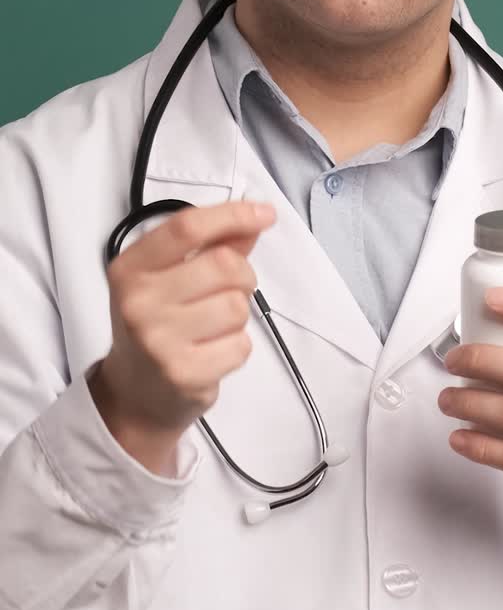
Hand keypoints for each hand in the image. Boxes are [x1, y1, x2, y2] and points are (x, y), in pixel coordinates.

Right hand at [90, 200, 275, 470]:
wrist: (134, 395)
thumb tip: (256, 218)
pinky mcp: (183, 374)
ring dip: (238, 314)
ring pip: (237, 306)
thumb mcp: (170, 277)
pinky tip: (212, 352)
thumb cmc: (158, 323)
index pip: (186, 227)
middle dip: (243, 276)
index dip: (232, 215)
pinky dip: (237, 346)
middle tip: (230, 291)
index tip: (265, 214)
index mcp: (131, 268)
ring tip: (214, 326)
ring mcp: (158, 340)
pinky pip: (240, 344)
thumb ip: (213, 245)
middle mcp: (137, 301)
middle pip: (224, 266)